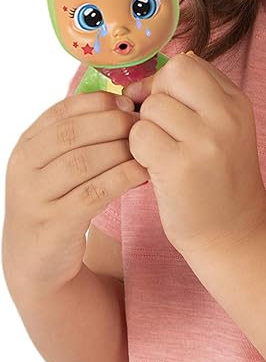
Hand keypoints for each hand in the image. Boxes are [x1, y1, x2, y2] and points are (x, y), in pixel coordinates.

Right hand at [2, 92, 145, 297]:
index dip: (98, 103)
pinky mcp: (53, 226)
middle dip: (113, 124)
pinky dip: (122, 179)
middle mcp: (23, 169)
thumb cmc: (60, 200)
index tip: (128, 103)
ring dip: (120, 151)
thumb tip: (126, 101)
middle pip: (72, 133)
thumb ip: (82, 134)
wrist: (38, 261)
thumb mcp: (58, 163)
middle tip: (143, 124)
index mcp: (27, 145)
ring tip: (147, 147)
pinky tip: (143, 174)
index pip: (62, 111)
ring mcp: (34, 198)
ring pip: (82, 162)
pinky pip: (93, 194)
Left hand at [122, 52, 265, 258]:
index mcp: (237, 102)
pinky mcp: (180, 166)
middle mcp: (226, 116)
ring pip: (151, 106)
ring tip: (160, 153)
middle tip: (161, 129)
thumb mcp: (224, 130)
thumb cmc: (219, 180)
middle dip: (156, 97)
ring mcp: (205, 140)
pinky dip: (137, 151)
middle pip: (172, 74)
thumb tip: (147, 76)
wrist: (235, 234)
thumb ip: (196, 98)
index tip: (166, 106)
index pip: (189, 62)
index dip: (167, 81)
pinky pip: (139, 136)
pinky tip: (154, 168)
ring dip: (145, 128)